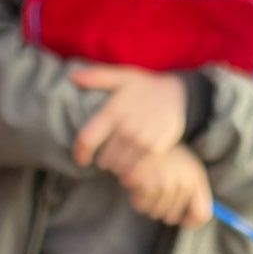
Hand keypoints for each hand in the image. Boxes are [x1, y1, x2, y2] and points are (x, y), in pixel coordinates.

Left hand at [70, 65, 187, 173]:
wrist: (179, 94)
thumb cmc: (146, 87)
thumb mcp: (122, 77)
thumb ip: (97, 77)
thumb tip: (72, 77)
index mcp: (113, 110)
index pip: (87, 139)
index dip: (80, 153)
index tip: (81, 160)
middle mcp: (126, 126)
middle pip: (104, 159)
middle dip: (103, 161)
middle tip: (107, 159)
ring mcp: (142, 139)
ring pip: (120, 168)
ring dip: (118, 169)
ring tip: (120, 164)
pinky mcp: (156, 149)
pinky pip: (137, 172)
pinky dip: (132, 176)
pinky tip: (132, 172)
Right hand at [114, 144, 212, 228]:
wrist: (141, 134)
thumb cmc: (164, 157)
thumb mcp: (184, 170)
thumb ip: (193, 194)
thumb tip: (190, 222)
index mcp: (196, 177)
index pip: (202, 214)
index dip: (191, 221)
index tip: (182, 219)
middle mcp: (184, 181)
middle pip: (173, 217)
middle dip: (162, 210)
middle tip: (155, 193)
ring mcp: (165, 182)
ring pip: (156, 213)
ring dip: (148, 204)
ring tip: (146, 185)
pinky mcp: (147, 182)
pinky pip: (141, 205)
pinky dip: (136, 199)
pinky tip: (137, 185)